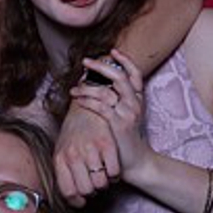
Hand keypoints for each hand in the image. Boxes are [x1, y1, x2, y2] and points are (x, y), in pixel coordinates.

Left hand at [54, 97, 120, 206]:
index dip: (77, 200)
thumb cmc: (73, 134)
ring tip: (103, 175)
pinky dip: (115, 175)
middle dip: (92, 192)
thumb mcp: (62, 151)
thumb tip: (73, 198)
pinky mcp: (106, 143)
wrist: (85, 109)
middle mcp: (73, 154)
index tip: (82, 200)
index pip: (67, 191)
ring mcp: (89, 148)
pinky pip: (114, 172)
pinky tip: (112, 169)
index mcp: (60, 158)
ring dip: (104, 184)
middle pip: (86, 190)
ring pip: (101, 183)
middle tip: (94, 184)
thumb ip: (64, 172)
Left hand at [70, 49, 148, 177]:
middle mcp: (135, 103)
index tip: (112, 51)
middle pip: (119, 77)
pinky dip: (87, 101)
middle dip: (101, 67)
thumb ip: (120, 100)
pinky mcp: (119, 124)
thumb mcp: (128, 116)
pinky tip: (77, 99)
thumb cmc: (127, 138)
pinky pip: (100, 107)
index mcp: (138, 99)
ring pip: (106, 91)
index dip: (125, 61)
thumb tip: (102, 85)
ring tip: (74, 88)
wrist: (137, 162)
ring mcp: (128, 113)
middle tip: (85, 62)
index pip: (135, 74)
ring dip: (86, 87)